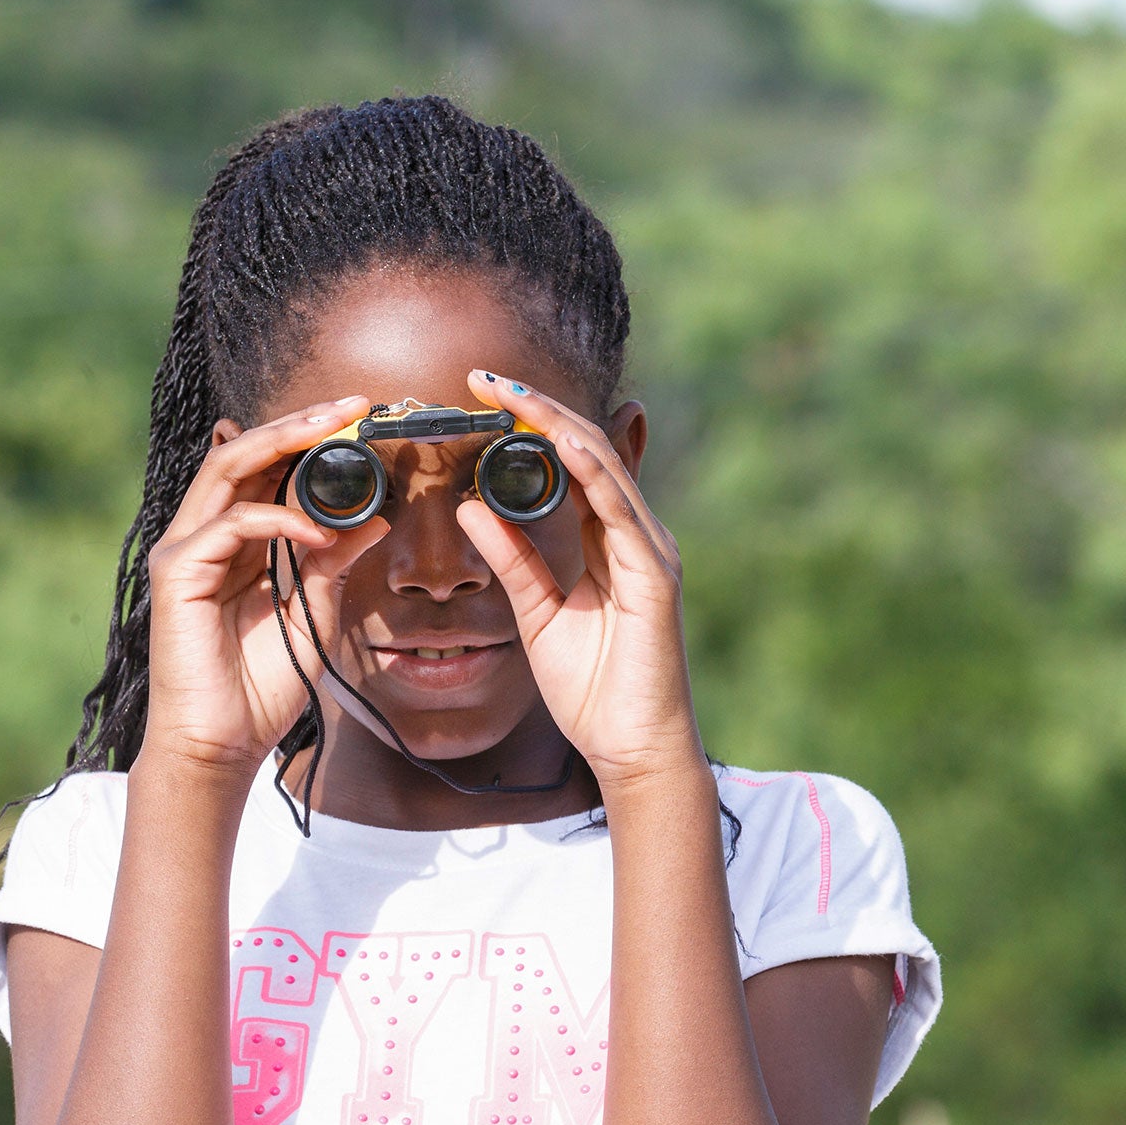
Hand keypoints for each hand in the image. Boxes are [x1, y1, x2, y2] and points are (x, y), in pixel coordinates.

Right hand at [141, 395, 391, 775]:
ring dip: (286, 444)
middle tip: (352, 405)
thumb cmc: (261, 684)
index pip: (268, 470)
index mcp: (237, 541)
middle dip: (299, 424)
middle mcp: (205, 535)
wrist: (224, 743)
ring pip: (229, 470)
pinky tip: (318, 533)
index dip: (309, 439)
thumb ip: (335, 563)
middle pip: (245, 454)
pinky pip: (230, 525)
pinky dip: (278, 521)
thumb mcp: (314, 611)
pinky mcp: (177, 573)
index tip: (361, 419)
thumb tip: (378, 518)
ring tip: (336, 431)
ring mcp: (185, 550)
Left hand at [455, 369, 701, 786]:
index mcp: (611, 543)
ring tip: (509, 393)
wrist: (631, 748)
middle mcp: (636, 537)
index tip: (483, 398)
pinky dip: (588, 469)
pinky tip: (556, 442)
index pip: (573, 466)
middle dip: (538, 410)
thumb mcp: (538, 614)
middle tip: (484, 376)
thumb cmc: (592, 690)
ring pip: (604, 466)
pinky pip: (618, 508)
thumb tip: (471, 506)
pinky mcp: (655, 574)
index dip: (532, 426)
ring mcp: (650, 551)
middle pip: (589, 451)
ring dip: (555, 423)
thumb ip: (513, 560)